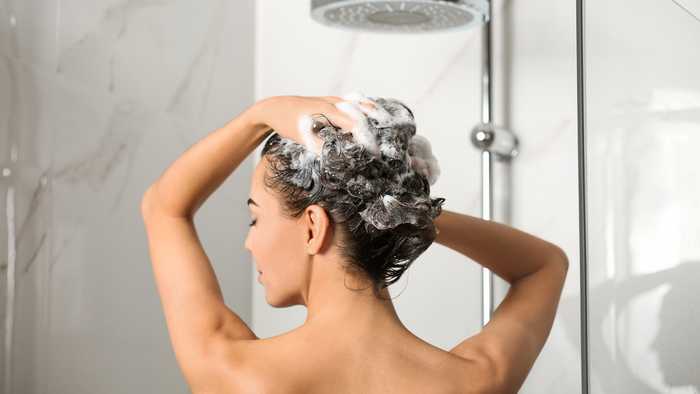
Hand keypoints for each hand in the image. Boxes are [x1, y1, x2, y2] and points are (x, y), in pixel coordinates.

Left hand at [251, 95, 375, 153]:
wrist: (276, 107)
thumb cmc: (288, 123)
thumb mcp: (303, 139)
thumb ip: (321, 147)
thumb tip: (337, 158)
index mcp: (328, 111)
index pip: (355, 125)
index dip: (367, 139)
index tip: (375, 152)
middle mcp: (335, 103)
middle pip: (363, 113)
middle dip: (376, 127)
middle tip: (385, 144)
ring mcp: (335, 100)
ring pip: (361, 105)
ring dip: (373, 116)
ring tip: (387, 128)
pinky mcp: (334, 101)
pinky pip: (355, 104)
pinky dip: (365, 111)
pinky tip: (375, 118)